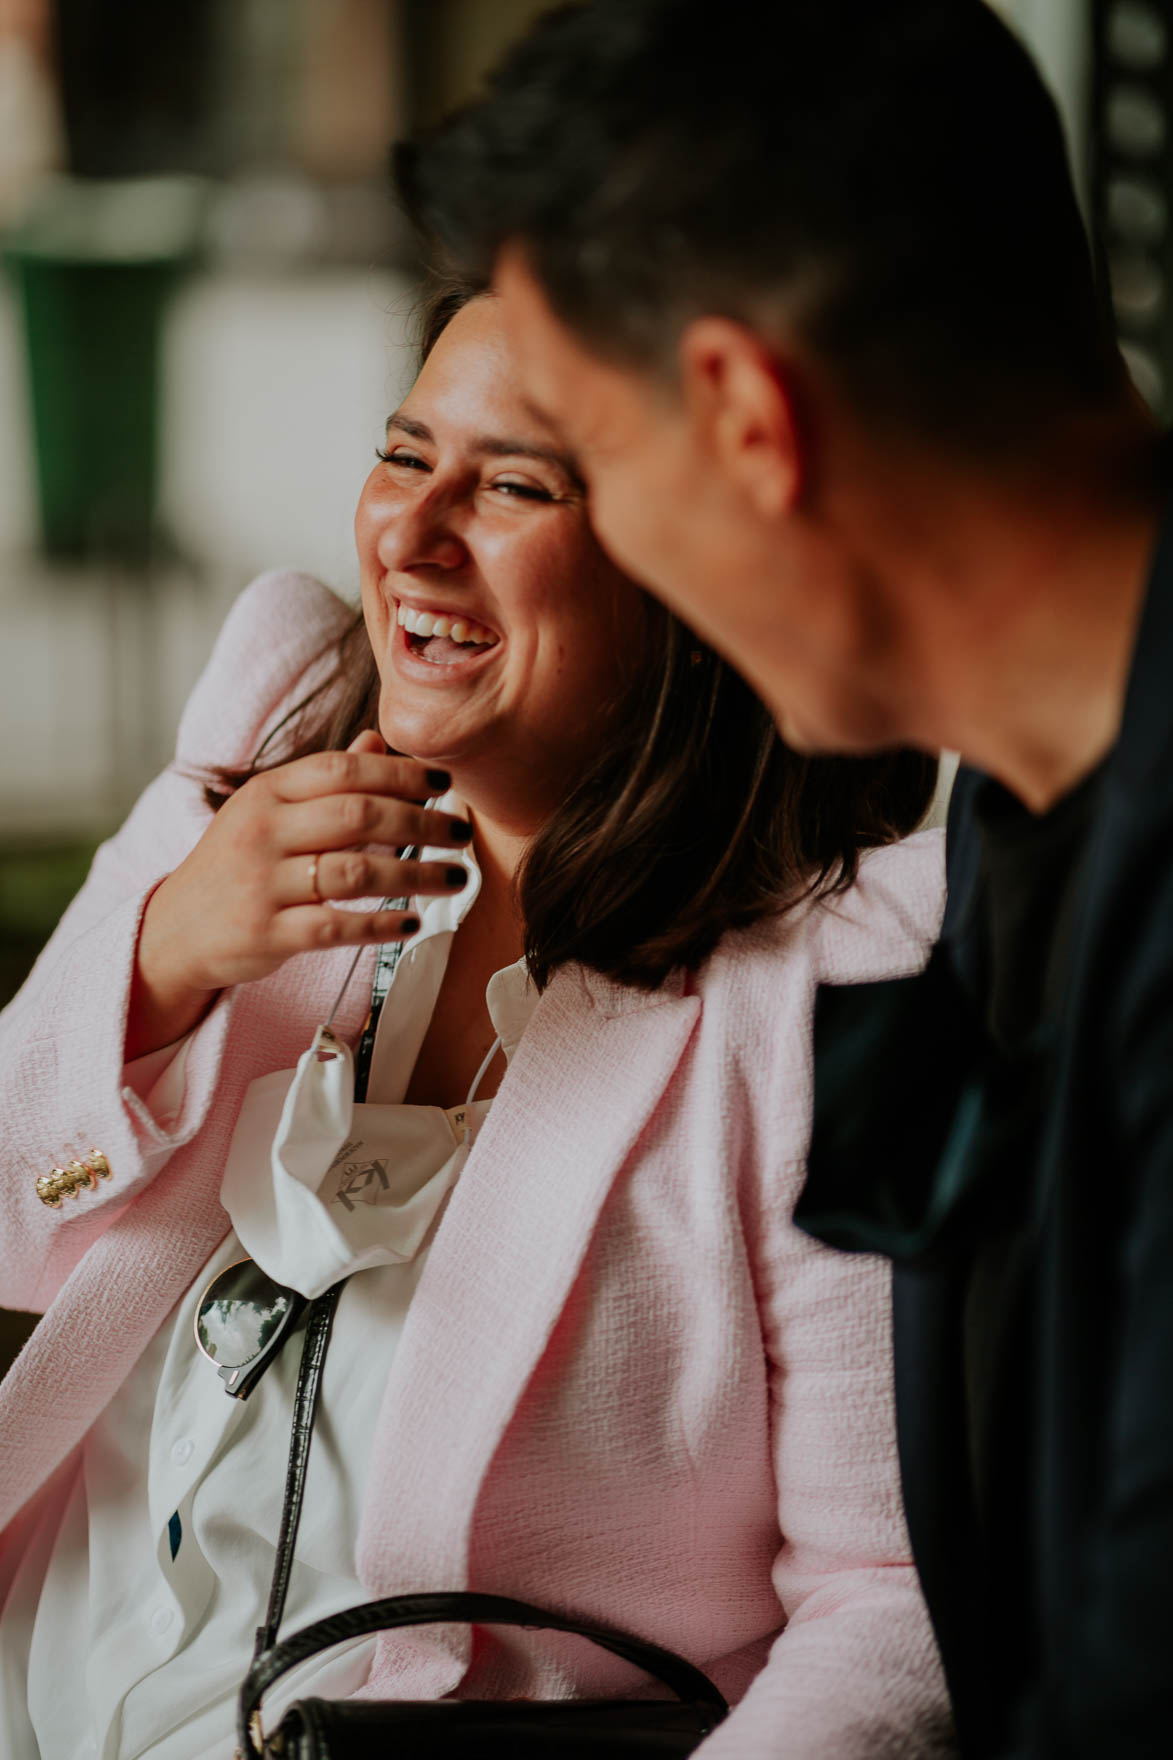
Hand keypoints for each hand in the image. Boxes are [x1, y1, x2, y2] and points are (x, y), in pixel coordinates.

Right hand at [126, 731, 469, 1057]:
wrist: (175, 930)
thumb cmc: (235, 865)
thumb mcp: (267, 811)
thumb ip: (324, 779)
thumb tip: (379, 742)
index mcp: (267, 793)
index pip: (343, 770)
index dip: (400, 773)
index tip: (444, 782)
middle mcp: (263, 832)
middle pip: (358, 815)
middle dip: (421, 822)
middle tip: (461, 833)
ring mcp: (263, 884)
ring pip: (355, 871)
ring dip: (416, 875)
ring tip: (455, 878)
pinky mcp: (267, 933)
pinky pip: (336, 926)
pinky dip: (380, 924)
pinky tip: (412, 922)